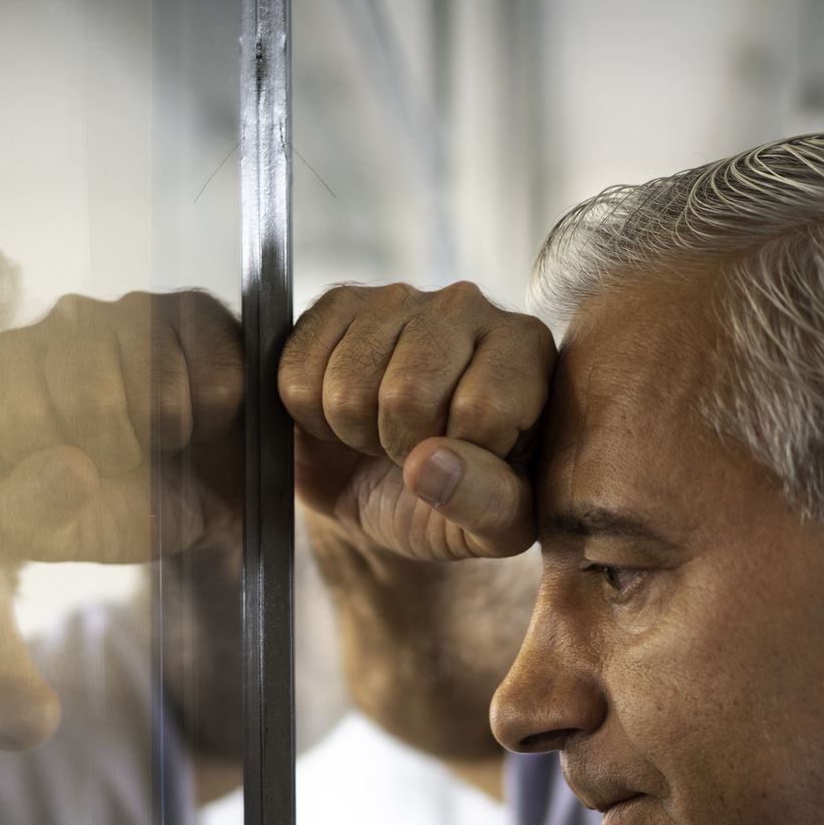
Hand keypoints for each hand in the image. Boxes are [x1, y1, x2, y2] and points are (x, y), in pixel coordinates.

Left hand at [0, 290, 244, 562]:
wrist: (200, 499)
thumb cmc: (114, 504)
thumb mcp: (59, 532)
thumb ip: (35, 510)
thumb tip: (71, 470)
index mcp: (6, 368)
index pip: (13, 412)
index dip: (51, 460)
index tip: (70, 470)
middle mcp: (62, 322)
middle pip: (90, 399)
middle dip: (116, 452)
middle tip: (125, 459)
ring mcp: (130, 309)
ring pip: (157, 391)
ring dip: (167, 438)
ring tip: (163, 439)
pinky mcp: (195, 310)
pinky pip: (213, 383)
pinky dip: (212, 421)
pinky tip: (200, 417)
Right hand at [279, 282, 552, 559]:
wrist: (392, 488)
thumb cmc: (459, 501)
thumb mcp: (496, 527)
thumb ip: (487, 503)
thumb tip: (428, 465)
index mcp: (527, 351)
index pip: (481, 409)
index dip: (457, 462)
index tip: (459, 467)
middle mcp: (468, 306)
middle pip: (407, 393)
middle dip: (397, 448)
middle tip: (409, 452)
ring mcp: (399, 298)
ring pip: (347, 385)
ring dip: (352, 432)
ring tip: (378, 433)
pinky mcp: (338, 305)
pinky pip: (296, 370)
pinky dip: (308, 414)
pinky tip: (340, 413)